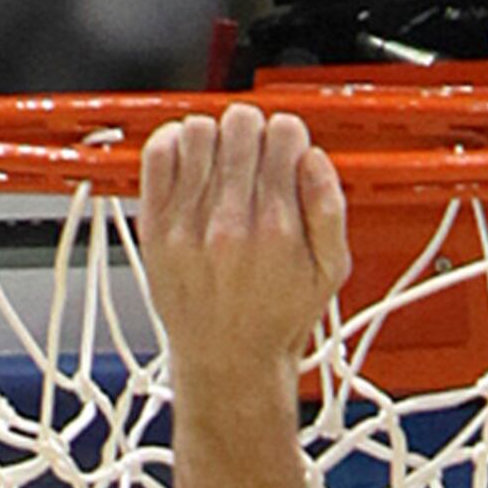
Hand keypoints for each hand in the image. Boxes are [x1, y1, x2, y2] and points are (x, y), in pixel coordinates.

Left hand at [138, 99, 346, 387]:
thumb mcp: (329, 274)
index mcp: (277, 229)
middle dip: (255, 135)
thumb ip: (330, 210)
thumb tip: (311, 157)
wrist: (228, 365)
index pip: (285, 133)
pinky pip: (158, 152)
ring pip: (200, 129)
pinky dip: (173, 145)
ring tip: (223, 167)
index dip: (289, 141)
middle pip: (243, 122)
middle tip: (254, 163)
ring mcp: (187, 224)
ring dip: (215, 138)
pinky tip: (191, 167)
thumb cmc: (277, 320)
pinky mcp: (156, 227)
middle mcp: (230, 224)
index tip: (285, 160)